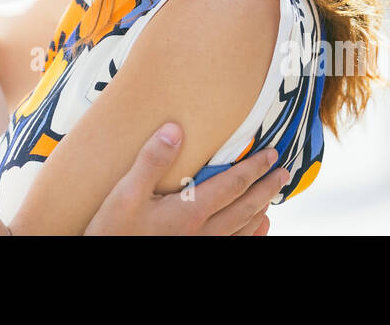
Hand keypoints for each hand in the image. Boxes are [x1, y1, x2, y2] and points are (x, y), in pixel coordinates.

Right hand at [85, 123, 289, 234]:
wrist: (105, 259)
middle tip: (283, 173)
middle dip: (266, 188)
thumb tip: (175, 129)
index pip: (233, 184)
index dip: (254, 168)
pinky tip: (257, 230)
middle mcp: (203, 233)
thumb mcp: (126, 191)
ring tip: (272, 197)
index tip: (271, 154)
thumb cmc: (114, 230)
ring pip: (243, 230)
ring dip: (261, 210)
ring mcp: (201, 247)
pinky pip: (233, 247)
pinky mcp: (195, 254)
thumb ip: (152, 160)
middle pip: (246, 207)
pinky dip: (251, 236)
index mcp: (190, 212)